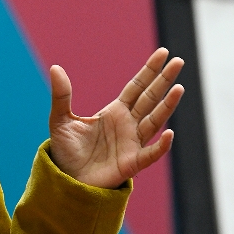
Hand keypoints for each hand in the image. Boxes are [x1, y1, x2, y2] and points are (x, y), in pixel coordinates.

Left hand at [48, 48, 183, 188]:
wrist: (65, 180)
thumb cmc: (66, 151)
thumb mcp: (60, 119)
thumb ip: (61, 95)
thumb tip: (55, 67)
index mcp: (115, 112)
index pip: (137, 87)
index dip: (150, 71)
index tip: (163, 53)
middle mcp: (128, 125)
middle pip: (150, 98)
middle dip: (164, 80)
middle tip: (178, 61)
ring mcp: (132, 143)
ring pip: (154, 121)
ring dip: (167, 106)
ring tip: (178, 88)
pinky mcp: (130, 163)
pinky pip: (150, 154)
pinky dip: (161, 146)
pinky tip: (169, 133)